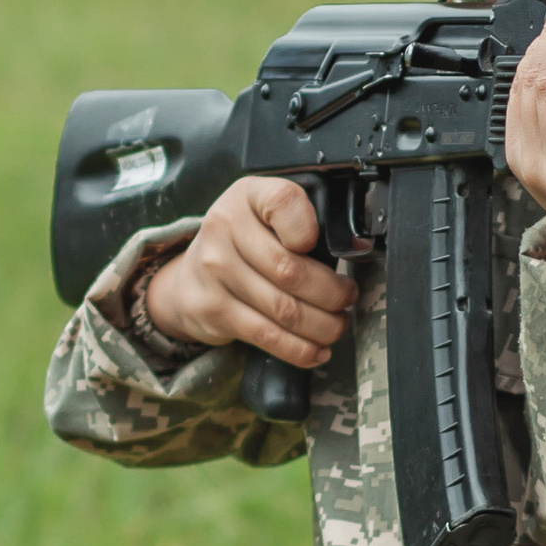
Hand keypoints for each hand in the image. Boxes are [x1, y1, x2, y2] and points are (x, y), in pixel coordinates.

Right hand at [141, 178, 355, 368]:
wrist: (190, 276)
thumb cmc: (245, 242)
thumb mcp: (267, 213)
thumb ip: (303, 220)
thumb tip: (356, 248)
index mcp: (247, 195)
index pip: (284, 202)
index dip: (309, 228)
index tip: (325, 247)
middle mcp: (225, 227)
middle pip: (291, 269)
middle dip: (332, 293)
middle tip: (347, 299)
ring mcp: (214, 269)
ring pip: (284, 309)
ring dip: (322, 325)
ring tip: (336, 326)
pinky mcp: (212, 309)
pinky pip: (266, 336)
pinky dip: (299, 349)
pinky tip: (316, 350)